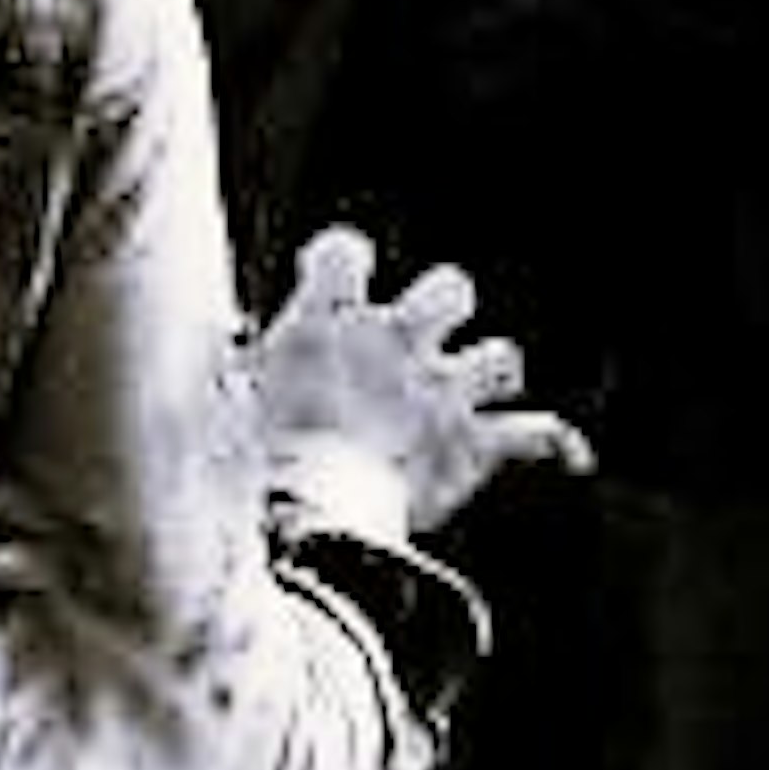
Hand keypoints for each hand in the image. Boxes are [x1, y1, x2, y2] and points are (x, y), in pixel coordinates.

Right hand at [246, 223, 589, 536]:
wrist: (309, 519)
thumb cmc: (254, 466)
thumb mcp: (227, 405)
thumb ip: (234, 370)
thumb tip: (194, 352)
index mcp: (331, 324)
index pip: (347, 250)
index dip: (343, 258)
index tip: (334, 275)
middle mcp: (396, 343)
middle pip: (450, 287)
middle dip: (444, 306)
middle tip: (419, 340)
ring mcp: (441, 391)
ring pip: (502, 354)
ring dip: (492, 372)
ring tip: (476, 396)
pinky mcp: (472, 443)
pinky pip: (537, 433)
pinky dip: (557, 442)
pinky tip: (574, 454)